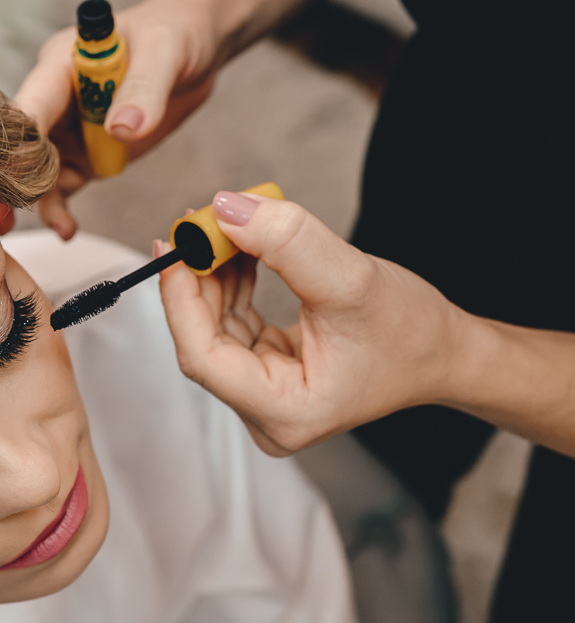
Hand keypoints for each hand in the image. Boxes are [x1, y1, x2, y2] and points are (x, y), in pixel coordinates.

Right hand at [0, 0, 218, 238]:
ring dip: (36, 203)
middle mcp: (55, 100)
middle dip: (8, 179)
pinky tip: (66, 231)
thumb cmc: (175, 31)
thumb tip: (122, 130)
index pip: (32, 103)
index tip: (12, 170)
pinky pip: (64, 187)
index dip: (19, 137)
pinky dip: (60, 210)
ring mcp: (67, 131)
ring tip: (52, 228)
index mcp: (61, 64)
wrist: (195, 46)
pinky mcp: (85, 156)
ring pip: (37, 173)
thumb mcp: (165, 50)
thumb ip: (144, 88)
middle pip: (19, 144)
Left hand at [157, 192, 466, 455]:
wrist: (446, 350)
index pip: (202, 357)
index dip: (181, 299)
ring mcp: (264, 394)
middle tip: (197, 222)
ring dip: (214, 274)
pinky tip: (238, 249)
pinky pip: (233, 323)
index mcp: (283, 413)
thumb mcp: (350, 279)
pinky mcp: (267, 370)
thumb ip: (288, 243)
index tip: (176, 246)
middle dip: (198, 278)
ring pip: (215, 326)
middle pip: (203, 339)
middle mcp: (266, 413)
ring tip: (223, 227)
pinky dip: (232, 283)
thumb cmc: (412, 331)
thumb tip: (225, 208)